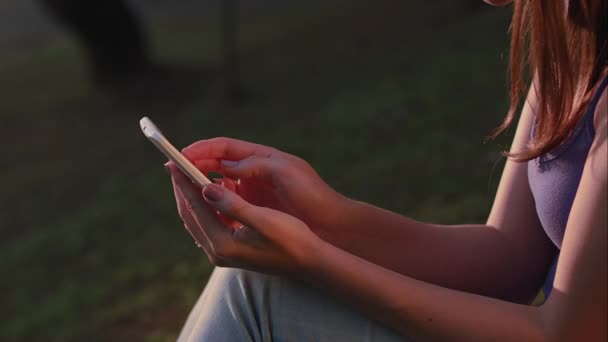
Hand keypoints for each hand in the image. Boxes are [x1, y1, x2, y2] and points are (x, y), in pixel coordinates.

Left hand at [167, 163, 321, 276]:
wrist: (310, 263)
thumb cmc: (291, 239)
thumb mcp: (263, 219)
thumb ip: (232, 204)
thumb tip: (205, 188)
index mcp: (223, 243)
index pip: (195, 207)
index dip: (184, 181)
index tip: (175, 161)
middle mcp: (218, 252)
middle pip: (190, 215)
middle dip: (183, 188)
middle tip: (176, 165)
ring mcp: (224, 255)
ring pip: (198, 220)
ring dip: (194, 197)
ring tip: (190, 175)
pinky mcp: (231, 252)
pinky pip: (209, 224)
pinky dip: (207, 206)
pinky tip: (213, 193)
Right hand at [182, 137, 347, 238]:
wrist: (329, 223)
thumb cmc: (311, 193)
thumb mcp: (284, 172)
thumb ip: (253, 166)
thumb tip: (222, 167)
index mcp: (260, 157)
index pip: (223, 147)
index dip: (201, 149)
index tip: (182, 155)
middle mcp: (251, 172)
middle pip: (214, 164)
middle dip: (193, 166)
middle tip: (173, 172)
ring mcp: (250, 191)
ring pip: (215, 186)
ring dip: (198, 187)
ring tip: (181, 191)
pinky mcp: (251, 210)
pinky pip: (224, 205)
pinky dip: (211, 205)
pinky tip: (201, 210)